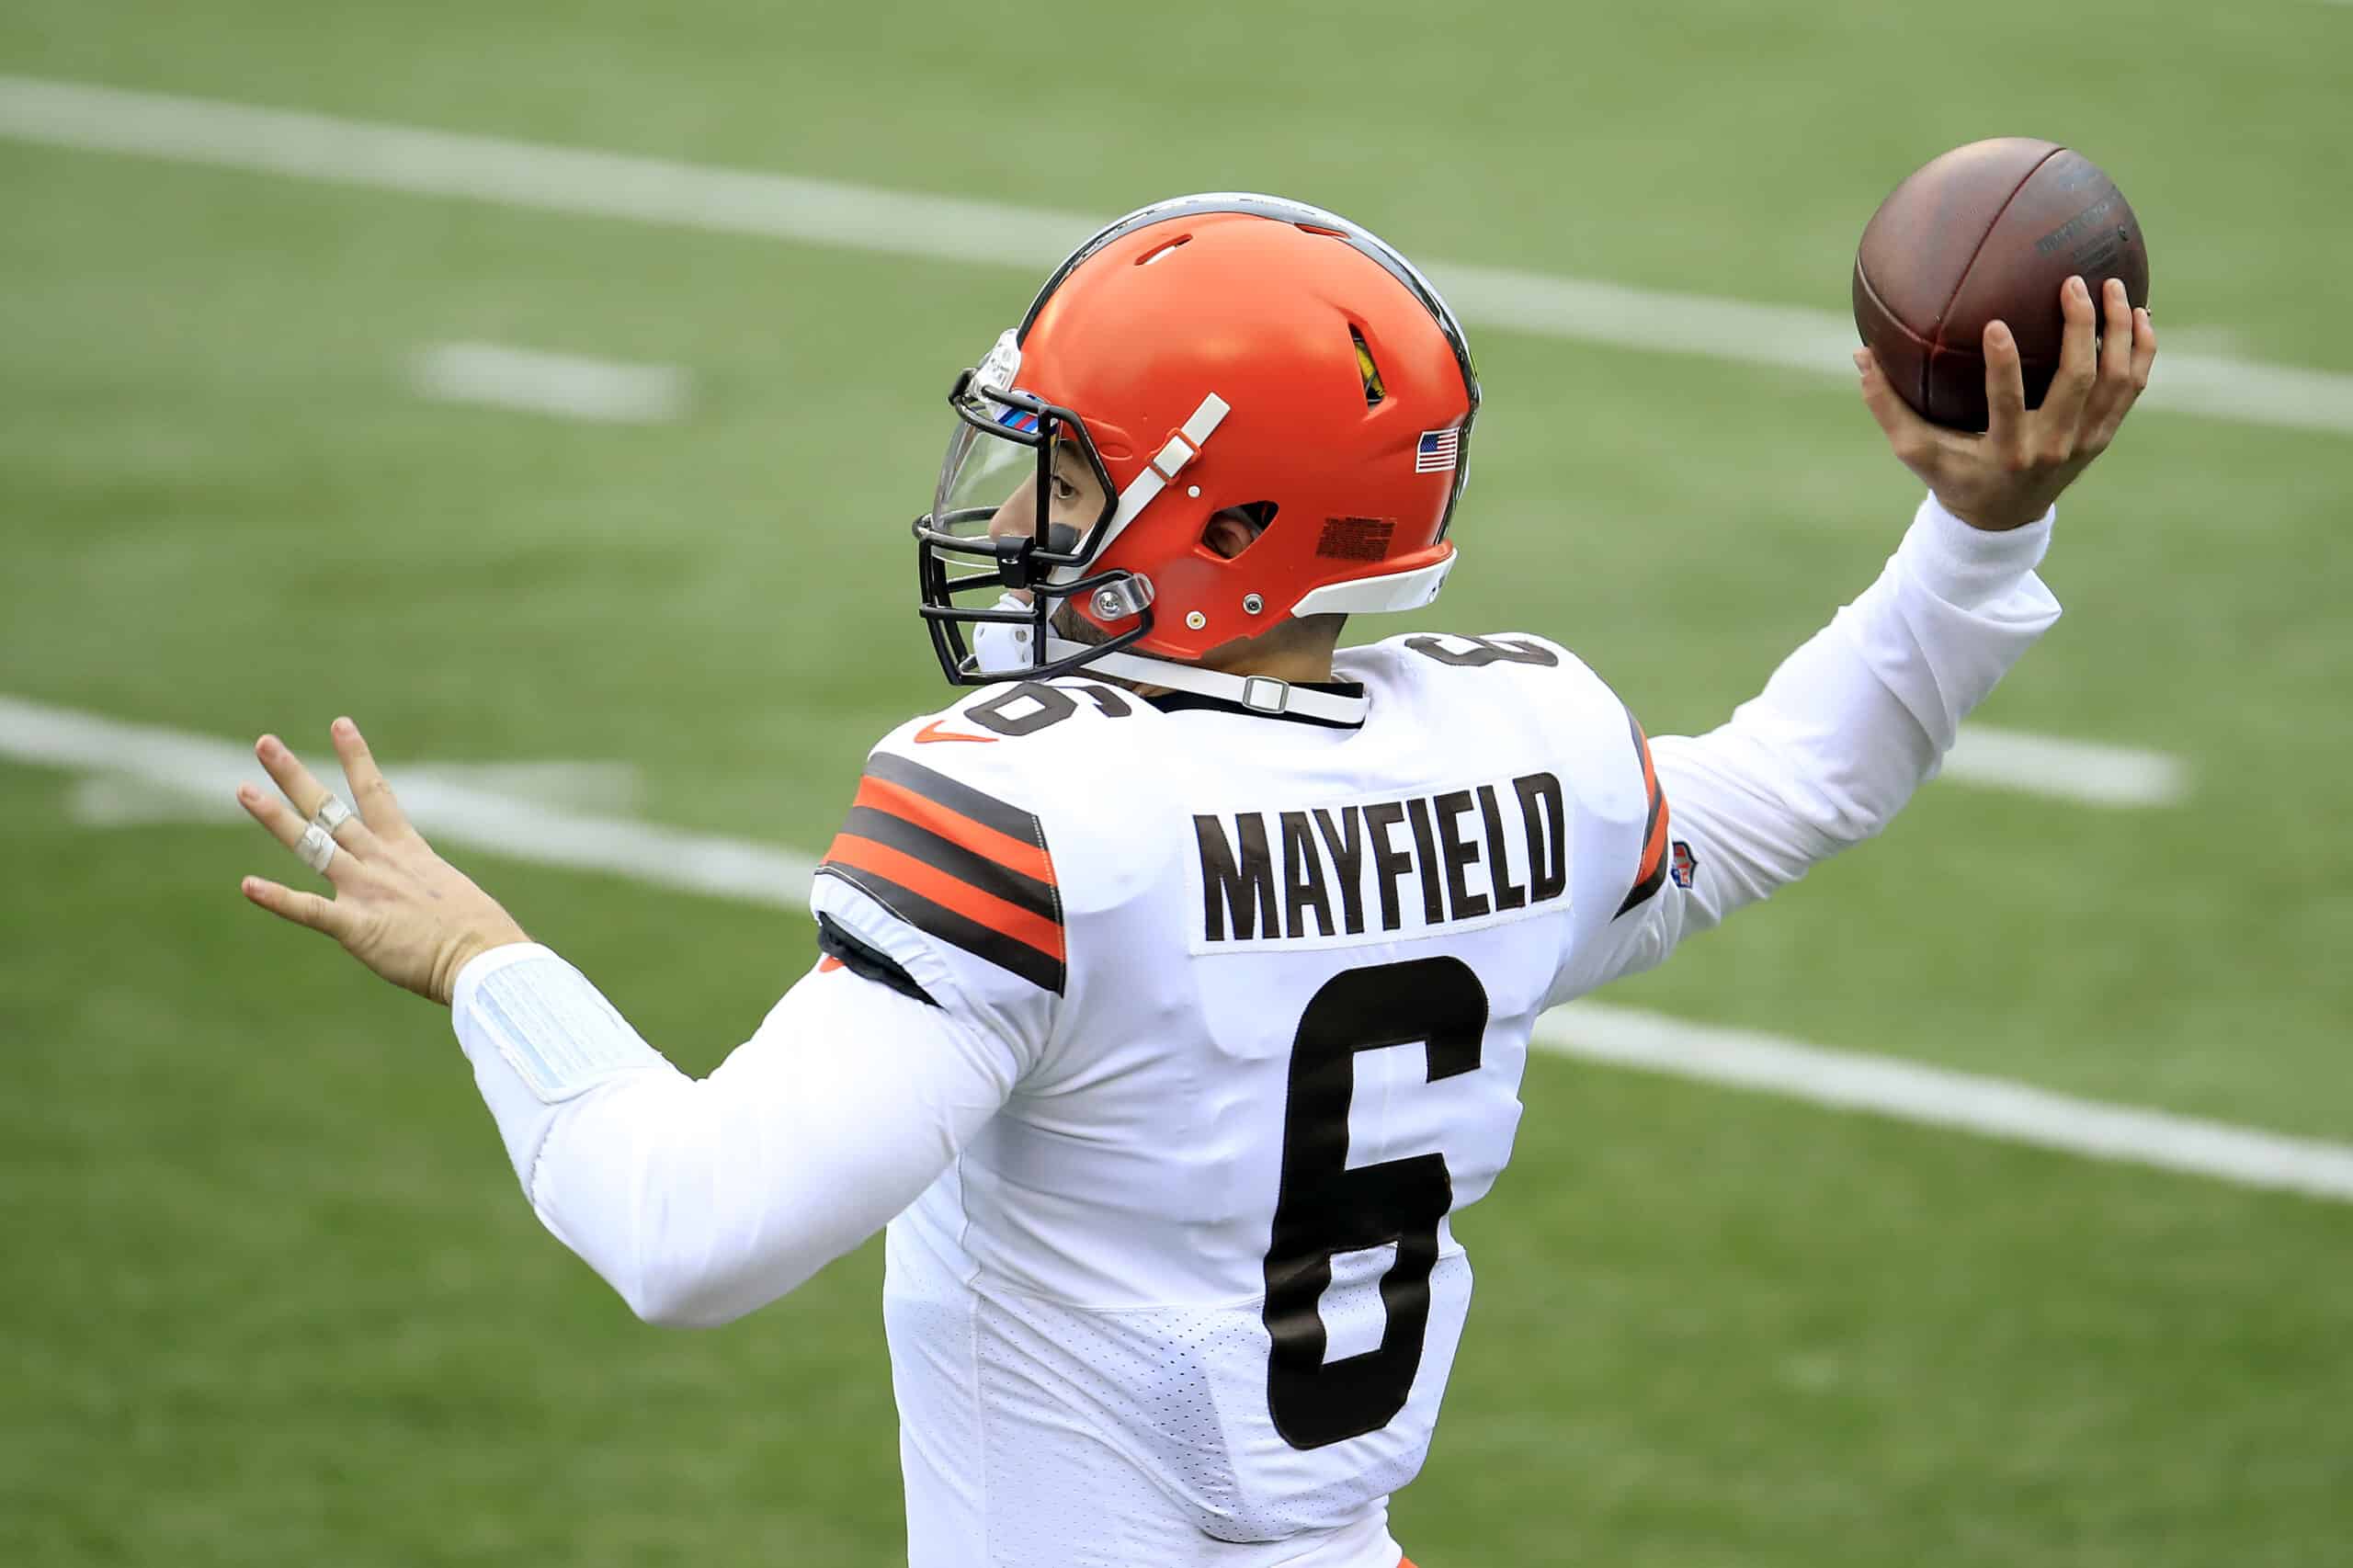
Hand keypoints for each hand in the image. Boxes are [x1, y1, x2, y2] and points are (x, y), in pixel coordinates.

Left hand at [235, 719, 530, 1004]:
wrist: (485, 958)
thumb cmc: (481, 934)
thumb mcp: (450, 896)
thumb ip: (425, 892)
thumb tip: (430, 904)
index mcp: (408, 852)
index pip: (376, 793)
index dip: (356, 757)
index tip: (339, 724)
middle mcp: (381, 862)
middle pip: (330, 809)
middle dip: (295, 775)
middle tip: (265, 744)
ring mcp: (367, 891)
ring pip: (313, 845)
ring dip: (275, 817)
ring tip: (244, 790)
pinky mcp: (358, 927)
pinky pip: (310, 910)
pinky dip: (278, 899)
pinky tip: (248, 886)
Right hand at [1857, 275, 2156, 531]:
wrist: (2003, 518)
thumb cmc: (1953, 476)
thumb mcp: (1916, 451)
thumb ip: (1887, 406)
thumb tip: (1859, 354)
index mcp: (2006, 452)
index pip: (2007, 403)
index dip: (2004, 365)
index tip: (1995, 324)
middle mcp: (2053, 447)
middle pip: (2079, 381)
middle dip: (2080, 330)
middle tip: (2072, 284)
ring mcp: (2085, 441)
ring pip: (2116, 379)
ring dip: (2119, 330)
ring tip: (2114, 285)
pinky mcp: (2104, 434)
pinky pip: (2134, 386)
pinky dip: (2141, 349)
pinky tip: (2139, 313)